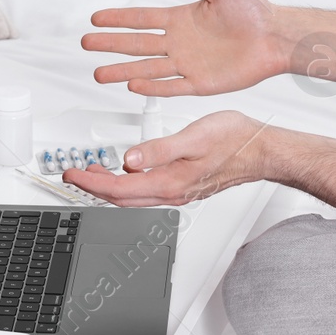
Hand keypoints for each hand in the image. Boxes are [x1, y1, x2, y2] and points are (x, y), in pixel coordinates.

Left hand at [62, 111, 271, 206]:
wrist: (262, 151)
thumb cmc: (235, 141)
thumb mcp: (193, 137)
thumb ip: (158, 150)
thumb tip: (129, 160)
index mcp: (170, 182)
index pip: (120, 188)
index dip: (92, 182)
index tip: (74, 174)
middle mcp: (173, 192)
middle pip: (123, 197)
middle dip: (95, 187)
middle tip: (75, 175)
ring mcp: (179, 191)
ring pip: (134, 196)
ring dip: (111, 186)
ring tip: (94, 173)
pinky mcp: (186, 185)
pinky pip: (148, 191)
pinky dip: (129, 183)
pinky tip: (128, 172)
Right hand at [83, 0, 285, 95]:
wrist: (276, 36)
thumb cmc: (254, 10)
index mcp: (181, 19)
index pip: (141, 19)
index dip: (118, 19)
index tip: (96, 18)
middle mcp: (180, 42)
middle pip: (137, 45)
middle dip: (110, 45)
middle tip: (86, 44)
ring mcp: (188, 64)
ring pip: (147, 69)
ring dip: (122, 70)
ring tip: (99, 73)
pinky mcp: (201, 83)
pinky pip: (171, 86)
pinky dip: (152, 87)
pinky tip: (133, 86)